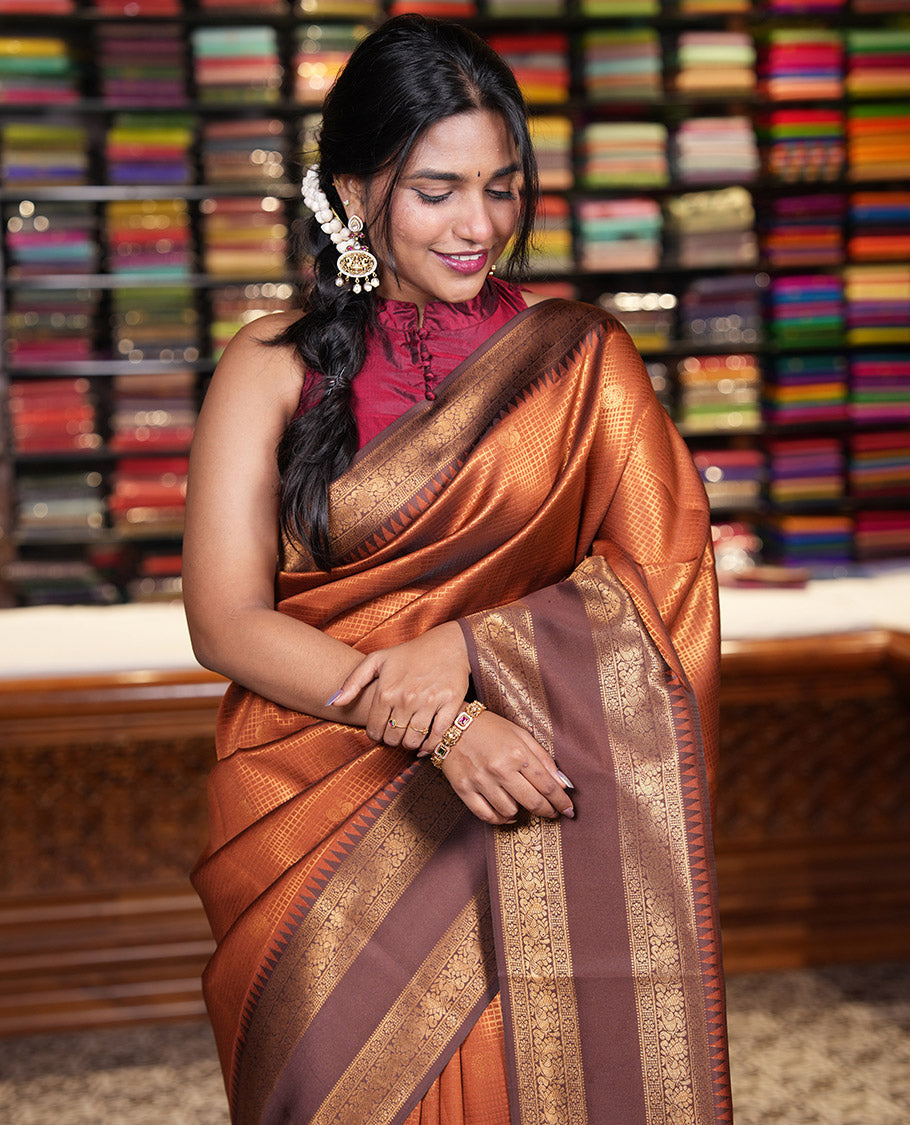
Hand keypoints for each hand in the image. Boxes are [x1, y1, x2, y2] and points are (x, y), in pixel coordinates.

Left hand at [327, 622, 469, 751]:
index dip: (375, 735)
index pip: (374, 730)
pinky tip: (424, 744)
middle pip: (393, 738)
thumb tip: (334, 703)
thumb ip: (353, 682)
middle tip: (395, 733)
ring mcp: (429, 703)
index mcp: (386, 691)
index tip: (381, 731)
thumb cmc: (409, 653)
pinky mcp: (450, 705)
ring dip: (408, 744)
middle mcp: (406, 699)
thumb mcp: (377, 660)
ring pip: (413, 740)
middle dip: (392, 740)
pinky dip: (429, 746)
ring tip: (408, 736)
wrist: (447, 645)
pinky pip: (437, 736)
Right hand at [439, 710, 574, 825]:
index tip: (568, 810)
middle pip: (532, 802)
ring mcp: (481, 781)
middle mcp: (500, 769)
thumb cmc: (490, 729)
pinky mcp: (464, 789)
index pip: (547, 785)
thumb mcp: (521, 735)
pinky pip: (487, 815)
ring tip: (522, 803)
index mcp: (517, 753)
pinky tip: (507, 814)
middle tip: (553, 813)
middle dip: (547, 811)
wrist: (452, 724)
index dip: (561, 801)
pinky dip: (500, 819)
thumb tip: (563, 784)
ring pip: (510, 812)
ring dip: (521, 812)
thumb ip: (543, 758)